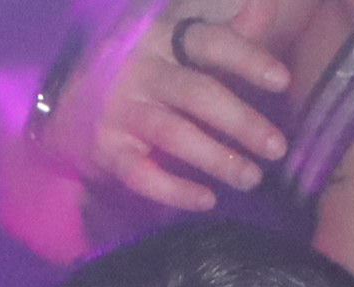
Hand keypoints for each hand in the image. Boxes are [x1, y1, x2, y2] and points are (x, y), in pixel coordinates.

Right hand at [53, 5, 307, 213]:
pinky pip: (142, 174)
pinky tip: (207, 199)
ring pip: (173, 133)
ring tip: (251, 178)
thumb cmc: (145, 76)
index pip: (209, 42)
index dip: (246, 59)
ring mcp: (119, 109)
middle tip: (278, 148)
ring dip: (217, 158)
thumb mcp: (179, 46)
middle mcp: (139, 69)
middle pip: (197, 93)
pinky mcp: (106, 149)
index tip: (283, 81)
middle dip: (241, 121)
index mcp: (163, 38)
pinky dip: (176, 191)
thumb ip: (229, 33)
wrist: (70, 108)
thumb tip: (269, 2)